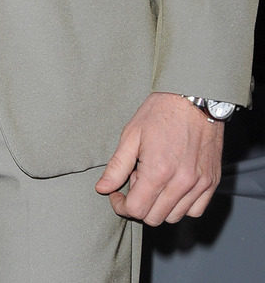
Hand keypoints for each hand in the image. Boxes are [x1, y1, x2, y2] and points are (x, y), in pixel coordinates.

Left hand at [95, 92, 223, 224]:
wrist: (194, 97)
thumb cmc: (161, 111)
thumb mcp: (132, 134)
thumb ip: (117, 166)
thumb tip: (102, 188)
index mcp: (158, 171)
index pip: (137, 210)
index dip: (121, 205)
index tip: (117, 194)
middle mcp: (181, 183)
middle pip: (155, 217)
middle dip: (140, 205)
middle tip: (136, 180)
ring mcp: (199, 184)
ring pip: (175, 216)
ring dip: (160, 205)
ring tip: (155, 178)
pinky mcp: (212, 182)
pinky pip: (196, 210)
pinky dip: (182, 205)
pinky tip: (173, 186)